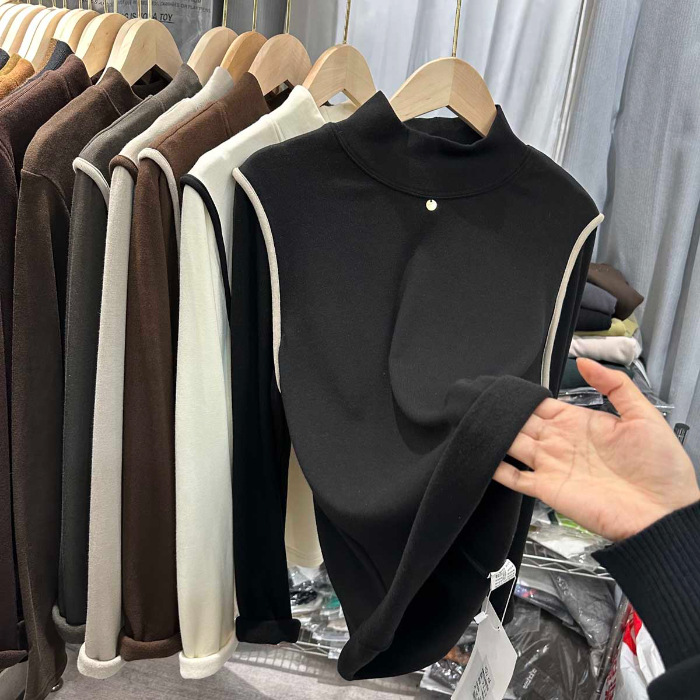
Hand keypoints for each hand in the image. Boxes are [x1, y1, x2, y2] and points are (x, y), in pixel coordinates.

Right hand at [494, 358, 699, 540]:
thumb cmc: (661, 468)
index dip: (522, 396)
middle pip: (520, 422)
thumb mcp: (643, 416)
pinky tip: (482, 455)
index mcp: (578, 423)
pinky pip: (514, 477)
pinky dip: (496, 468)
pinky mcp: (546, 489)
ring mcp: (551, 466)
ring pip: (512, 444)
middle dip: (500, 411)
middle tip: (479, 399)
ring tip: (474, 419)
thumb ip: (615, 385)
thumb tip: (584, 361)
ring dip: (494, 433)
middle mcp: (560, 442)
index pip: (540, 405)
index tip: (502, 386)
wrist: (664, 513)